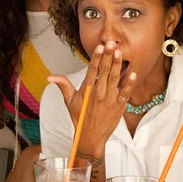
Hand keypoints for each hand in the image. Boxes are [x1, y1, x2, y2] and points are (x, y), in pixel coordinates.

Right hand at [47, 41, 135, 156]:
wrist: (91, 138)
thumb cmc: (79, 118)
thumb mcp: (69, 102)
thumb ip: (63, 85)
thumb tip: (49, 77)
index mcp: (87, 90)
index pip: (92, 70)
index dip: (97, 58)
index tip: (100, 47)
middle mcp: (99, 93)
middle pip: (105, 71)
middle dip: (109, 56)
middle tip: (112, 43)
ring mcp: (110, 100)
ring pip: (115, 79)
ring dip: (118, 65)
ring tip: (120, 52)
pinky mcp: (119, 106)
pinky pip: (126, 93)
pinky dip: (130, 84)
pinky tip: (133, 73)